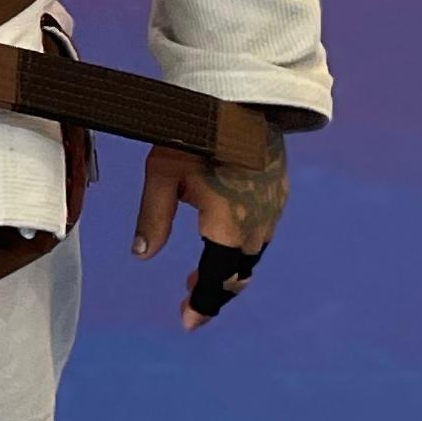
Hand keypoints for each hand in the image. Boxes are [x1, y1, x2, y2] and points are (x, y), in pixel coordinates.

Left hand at [132, 117, 287, 332]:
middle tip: (190, 292)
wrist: (244, 97)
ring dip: (231, 265)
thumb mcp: (163, 175)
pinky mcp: (280, 191)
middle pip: (238, 274)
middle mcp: (257, 227)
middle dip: (215, 288)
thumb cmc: (197, 132)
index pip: (216, 283)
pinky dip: (245, 241)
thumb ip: (153, 219)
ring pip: (253, 253)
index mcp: (227, 229)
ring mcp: (273, 209)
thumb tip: (141, 255)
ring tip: (205, 268)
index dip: (203, 307)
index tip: (187, 322)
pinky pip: (264, 229)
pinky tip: (227, 231)